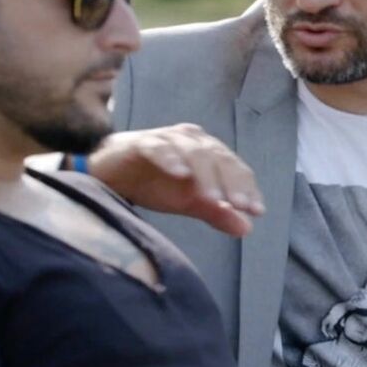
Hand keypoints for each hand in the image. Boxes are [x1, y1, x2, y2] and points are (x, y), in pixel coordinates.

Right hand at [86, 124, 263, 236]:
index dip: (248, 188)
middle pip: (219, 157)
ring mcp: (168, 138)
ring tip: (213, 199)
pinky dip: (170, 158)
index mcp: (208, 151)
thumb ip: (217, 212)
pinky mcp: (142, 142)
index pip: (234, 168)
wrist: (110, 173)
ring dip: (206, 175)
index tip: (257, 211)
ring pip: (194, 152)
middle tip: (240, 207)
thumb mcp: (189, 202)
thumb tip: (247, 228)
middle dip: (232, 183)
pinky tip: (180, 175)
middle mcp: (192, 139)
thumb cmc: (155, 183)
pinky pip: (159, 147)